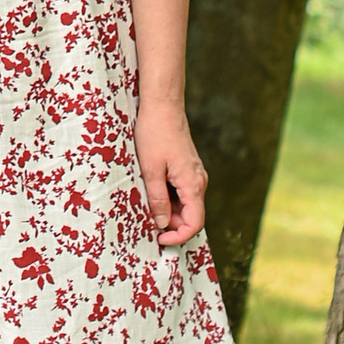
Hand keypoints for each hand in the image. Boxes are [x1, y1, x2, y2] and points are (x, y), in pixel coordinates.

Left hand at [135, 99, 207, 247]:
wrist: (162, 106)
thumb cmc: (154, 134)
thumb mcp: (150, 170)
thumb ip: (158, 199)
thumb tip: (163, 224)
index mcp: (193, 184)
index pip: (195, 223)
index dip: (178, 236)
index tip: (158, 238)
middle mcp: (198, 181)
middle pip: (190, 215)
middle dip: (170, 223)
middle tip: (145, 219)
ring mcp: (194, 174)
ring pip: (184, 204)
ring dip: (167, 209)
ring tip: (145, 201)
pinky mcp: (186, 168)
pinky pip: (181, 191)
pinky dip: (167, 196)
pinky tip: (150, 189)